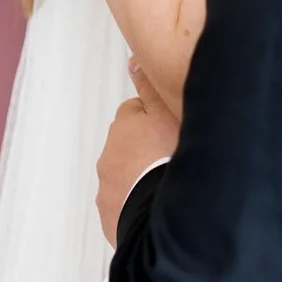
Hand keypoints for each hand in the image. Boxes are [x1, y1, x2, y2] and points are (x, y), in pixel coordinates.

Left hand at [97, 61, 181, 248]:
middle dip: (147, 152)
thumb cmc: (170, 158)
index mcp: (123, 127)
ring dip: (142, 181)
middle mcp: (108, 157)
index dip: (158, 122)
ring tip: (169, 189)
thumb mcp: (168, 113)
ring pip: (127, 179)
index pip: (137, 114)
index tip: (174, 134)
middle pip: (130, 148)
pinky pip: (126, 209)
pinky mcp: (111, 220)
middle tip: (174, 162)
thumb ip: (150, 86)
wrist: (166, 215)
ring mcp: (107, 192)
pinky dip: (139, 207)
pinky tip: (160, 210)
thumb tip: (132, 61)